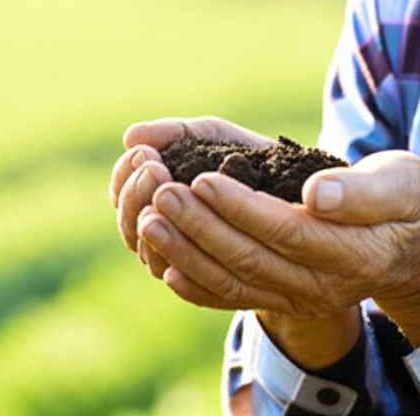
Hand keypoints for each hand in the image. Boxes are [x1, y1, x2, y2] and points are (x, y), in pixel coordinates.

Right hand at [109, 116, 273, 273]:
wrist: (297, 190)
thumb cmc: (247, 157)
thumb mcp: (212, 137)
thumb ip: (174, 134)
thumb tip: (130, 136)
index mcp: (153, 195)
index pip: (121, 192)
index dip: (126, 175)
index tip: (147, 155)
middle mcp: (161, 231)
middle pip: (130, 225)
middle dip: (136, 196)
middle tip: (156, 170)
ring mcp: (182, 260)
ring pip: (150, 256)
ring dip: (154, 228)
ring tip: (169, 197)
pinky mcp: (213, 284)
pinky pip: (189, 286)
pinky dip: (180, 265)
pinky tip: (184, 244)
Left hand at [139, 150, 419, 346]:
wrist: (411, 247)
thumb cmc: (403, 200)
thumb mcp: (401, 182)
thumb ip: (363, 190)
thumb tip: (317, 196)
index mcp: (354, 251)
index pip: (286, 231)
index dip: (241, 209)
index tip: (201, 179)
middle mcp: (324, 286)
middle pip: (251, 260)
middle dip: (201, 227)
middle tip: (161, 193)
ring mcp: (301, 299)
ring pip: (235, 283)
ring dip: (188, 254)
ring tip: (149, 221)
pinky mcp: (284, 301)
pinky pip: (234, 301)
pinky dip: (198, 288)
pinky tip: (165, 267)